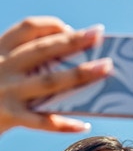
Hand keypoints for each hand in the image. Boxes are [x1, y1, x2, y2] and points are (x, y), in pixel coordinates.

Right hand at [0, 16, 112, 133]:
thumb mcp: (1, 70)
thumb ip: (26, 66)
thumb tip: (73, 67)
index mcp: (0, 51)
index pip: (27, 28)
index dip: (52, 26)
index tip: (72, 30)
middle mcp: (3, 67)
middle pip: (43, 50)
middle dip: (73, 41)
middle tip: (98, 35)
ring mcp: (7, 92)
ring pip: (49, 81)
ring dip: (80, 74)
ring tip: (104, 68)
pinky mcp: (9, 116)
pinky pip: (42, 121)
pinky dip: (64, 124)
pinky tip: (83, 125)